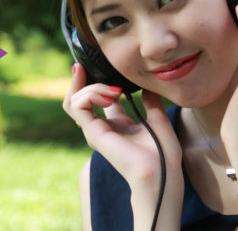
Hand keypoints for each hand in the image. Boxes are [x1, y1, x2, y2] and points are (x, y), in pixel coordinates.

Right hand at [63, 63, 182, 193]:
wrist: (161, 172)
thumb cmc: (163, 153)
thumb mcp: (158, 119)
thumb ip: (150, 102)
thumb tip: (147, 87)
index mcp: (116, 124)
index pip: (96, 98)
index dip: (94, 81)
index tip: (93, 66)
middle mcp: (102, 127)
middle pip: (78, 98)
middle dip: (81, 80)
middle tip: (89, 69)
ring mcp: (95, 131)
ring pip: (75, 100)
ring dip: (92, 87)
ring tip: (115, 91)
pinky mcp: (93, 133)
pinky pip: (78, 105)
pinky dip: (90, 94)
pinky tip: (111, 95)